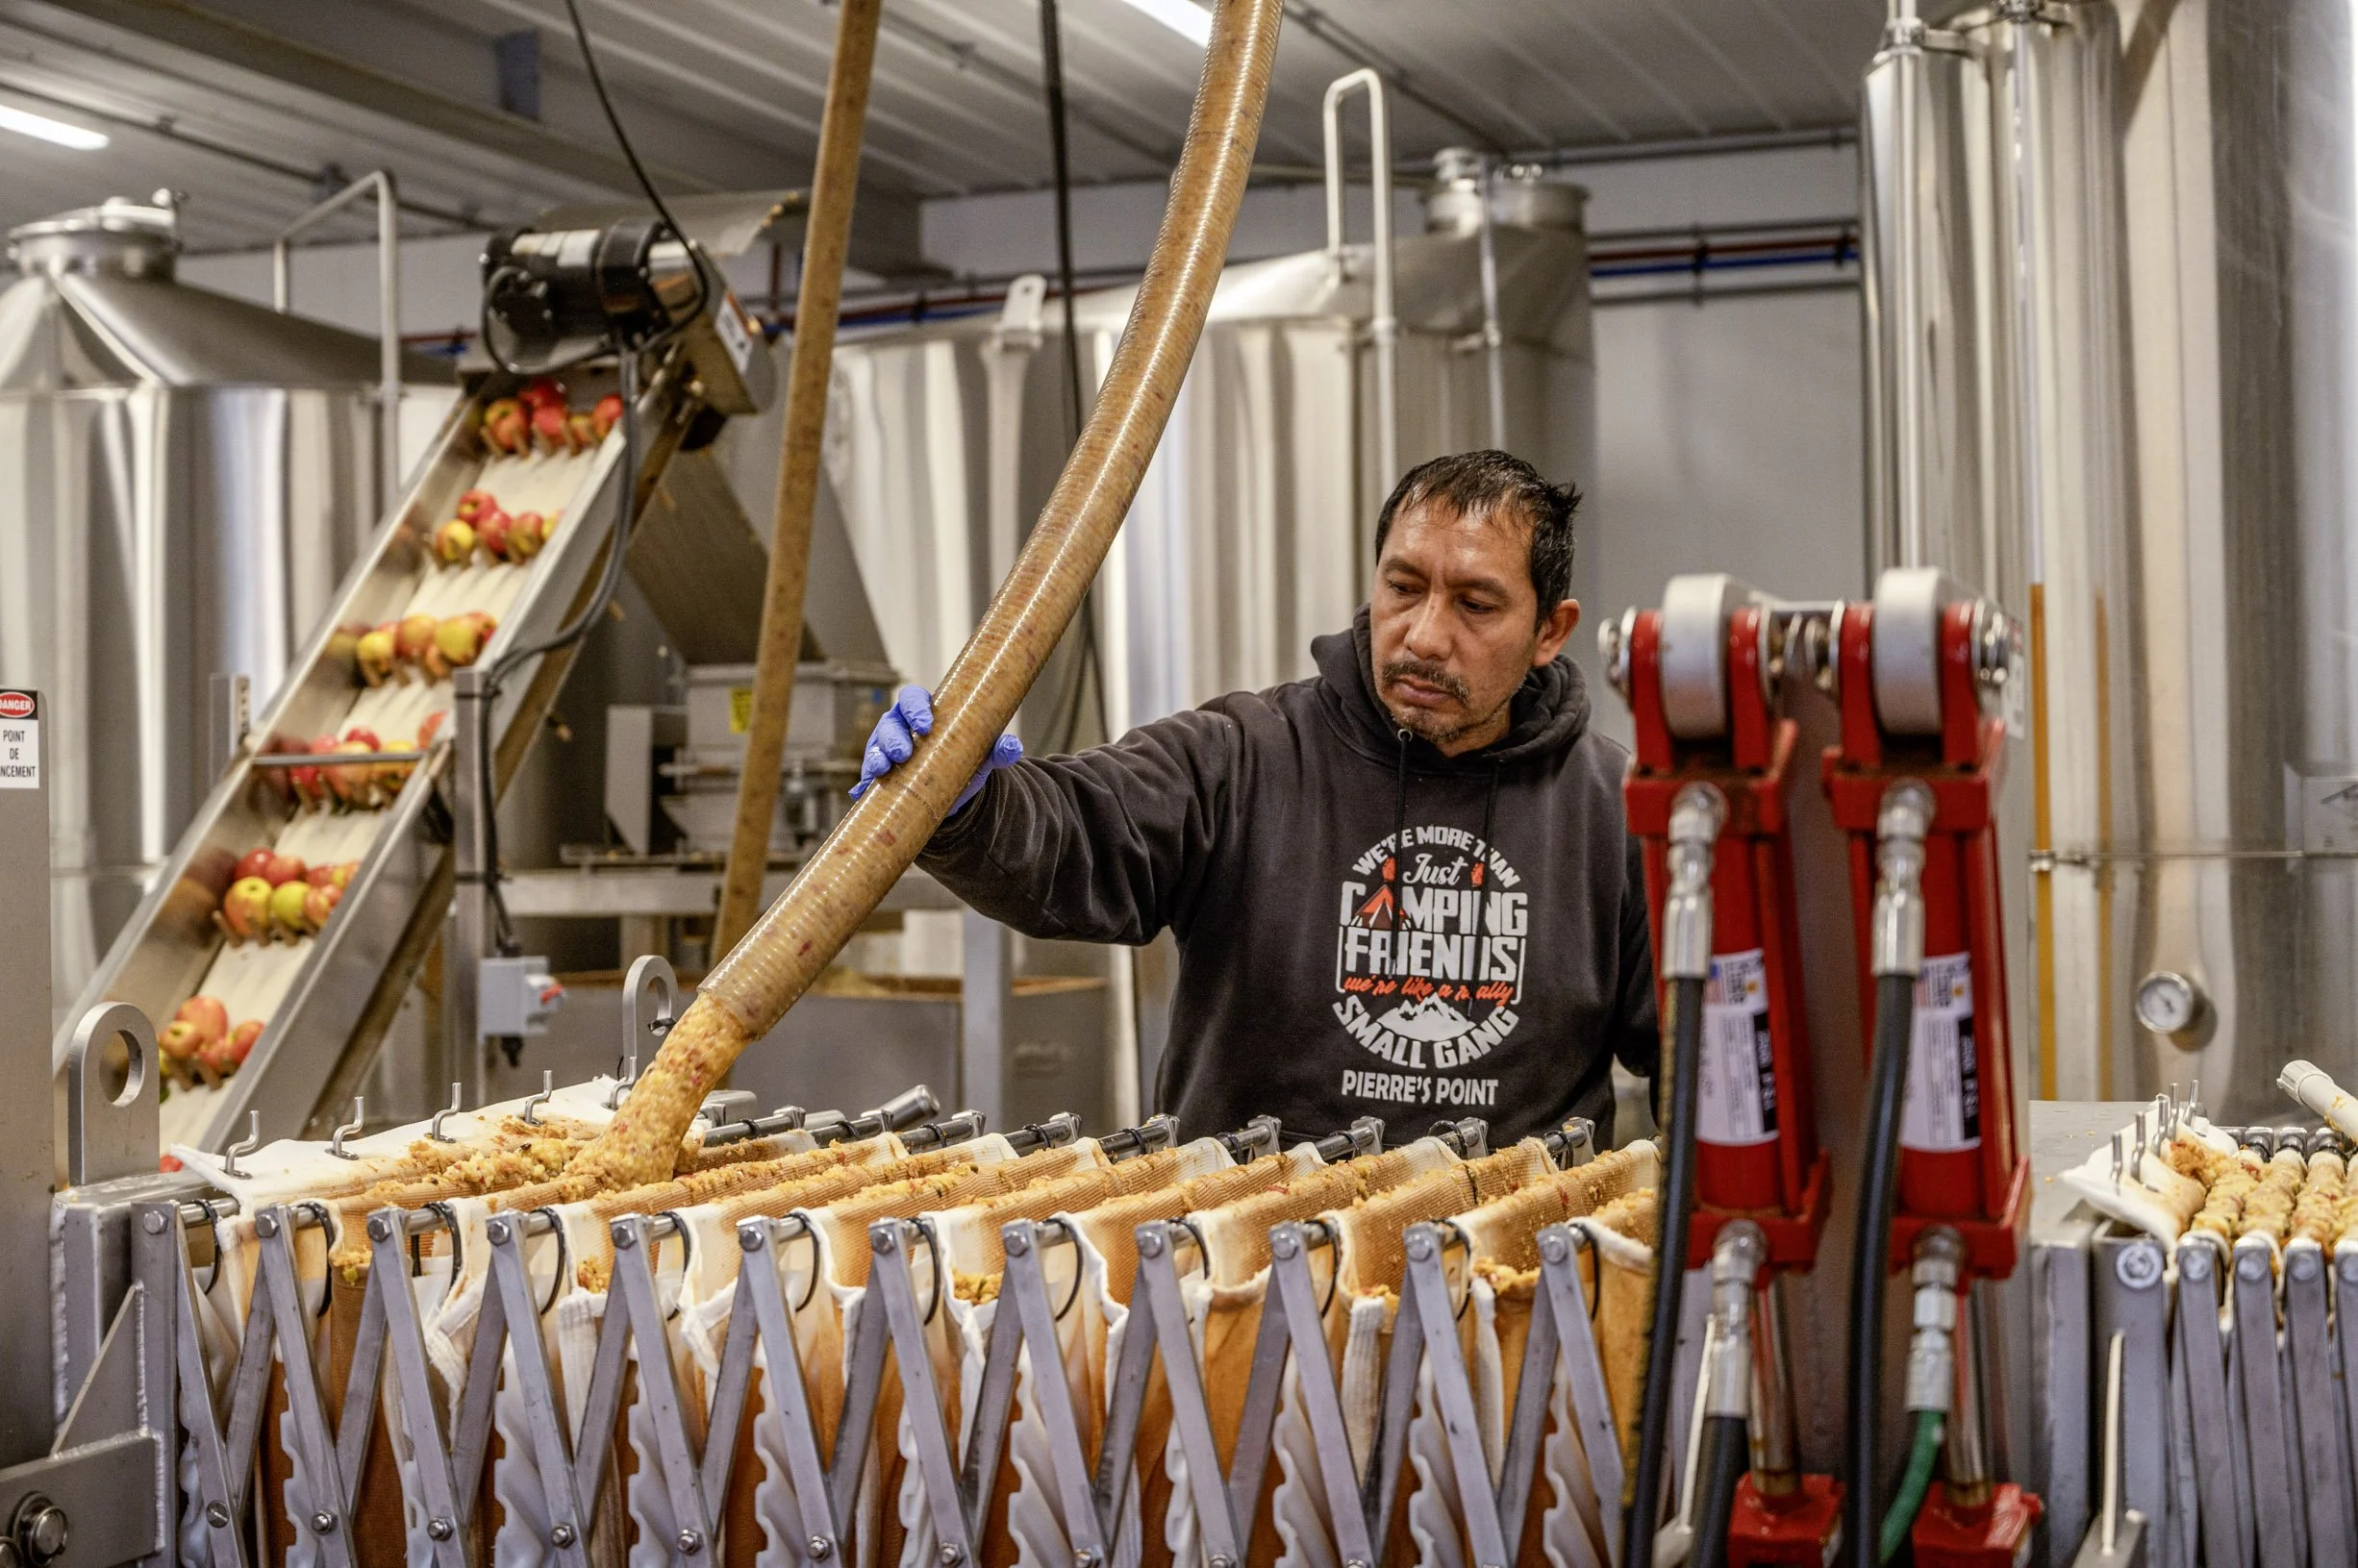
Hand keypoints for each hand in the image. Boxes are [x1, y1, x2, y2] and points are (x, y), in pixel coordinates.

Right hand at [851, 684, 1023, 812]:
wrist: (951, 794)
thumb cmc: (963, 762)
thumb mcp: (981, 757)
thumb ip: (997, 751)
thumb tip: (1013, 747)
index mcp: (924, 713)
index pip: (913, 698)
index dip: (916, 708)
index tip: (926, 725)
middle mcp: (900, 728)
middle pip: (890, 723)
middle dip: (894, 736)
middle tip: (905, 753)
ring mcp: (886, 750)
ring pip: (875, 747)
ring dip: (877, 756)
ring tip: (884, 769)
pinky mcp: (877, 774)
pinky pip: (867, 774)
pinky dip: (866, 781)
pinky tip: (867, 787)